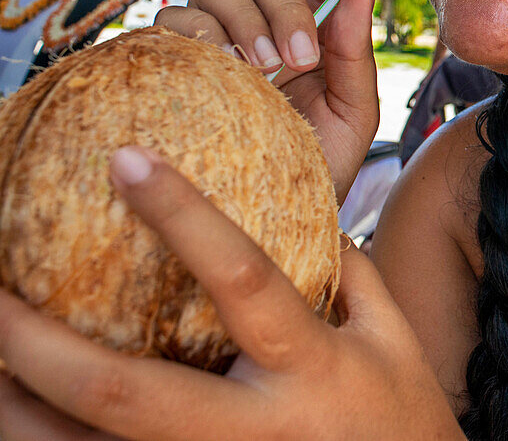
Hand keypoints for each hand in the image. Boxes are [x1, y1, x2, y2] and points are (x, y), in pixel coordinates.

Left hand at [0, 147, 464, 440]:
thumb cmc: (405, 420)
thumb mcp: (395, 339)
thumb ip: (352, 274)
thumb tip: (308, 215)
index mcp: (309, 366)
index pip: (242, 278)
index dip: (183, 216)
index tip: (126, 157)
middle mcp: (253, 427)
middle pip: (125, 394)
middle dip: (39, 346)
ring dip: (19, 407)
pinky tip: (24, 409)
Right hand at [156, 0, 375, 198]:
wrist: (267, 223)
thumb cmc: (316, 170)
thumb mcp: (352, 118)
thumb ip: (357, 54)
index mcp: (309, 36)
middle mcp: (261, 31)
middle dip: (284, 9)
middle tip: (299, 58)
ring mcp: (215, 43)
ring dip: (239, 20)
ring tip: (259, 70)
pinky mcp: (173, 61)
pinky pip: (170, 21)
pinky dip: (193, 35)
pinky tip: (216, 70)